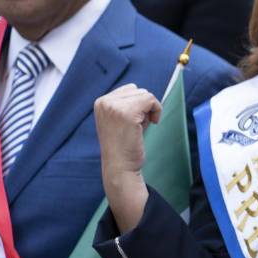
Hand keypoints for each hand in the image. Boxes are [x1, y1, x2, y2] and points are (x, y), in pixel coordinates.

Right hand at [93, 84, 160, 231]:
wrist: (120, 167)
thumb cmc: (124, 145)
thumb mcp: (120, 120)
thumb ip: (127, 105)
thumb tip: (147, 94)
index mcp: (101, 102)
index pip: (129, 90)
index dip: (138, 105)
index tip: (134, 123)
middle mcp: (104, 102)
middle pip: (138, 90)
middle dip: (143, 107)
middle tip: (137, 127)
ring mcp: (114, 107)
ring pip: (145, 94)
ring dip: (149, 110)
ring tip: (139, 128)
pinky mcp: (127, 112)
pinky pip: (151, 100)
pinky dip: (157, 110)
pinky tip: (152, 124)